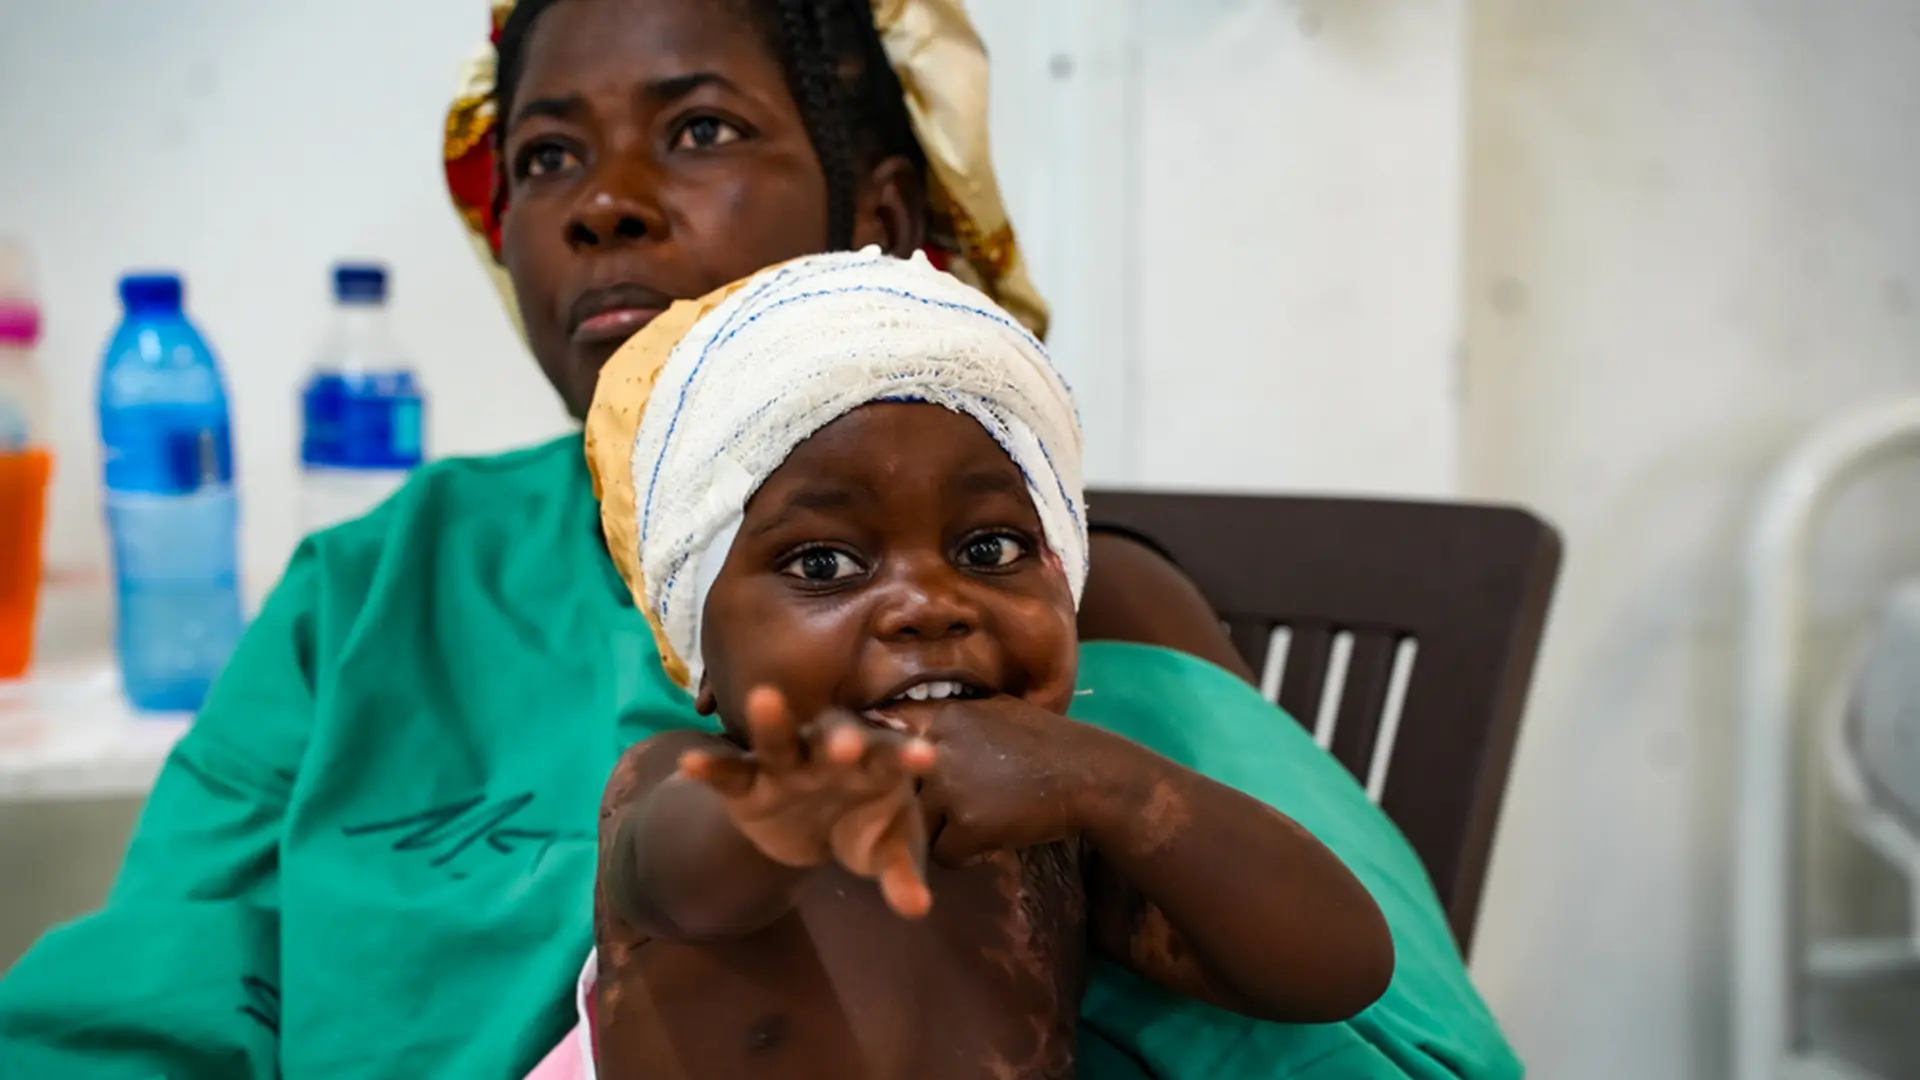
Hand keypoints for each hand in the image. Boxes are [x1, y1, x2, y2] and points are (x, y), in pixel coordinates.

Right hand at [680, 687, 937, 917]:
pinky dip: (711, 766)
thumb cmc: (861, 826)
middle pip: (834, 736)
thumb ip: (900, 874)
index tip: (926, 757)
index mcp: (873, 763)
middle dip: (841, 739)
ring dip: (772, 723)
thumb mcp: (884, 850)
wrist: (812, 829)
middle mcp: (828, 753)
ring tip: (762, 699)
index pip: (892, 756)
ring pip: (778, 740)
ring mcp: (786, 765)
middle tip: (846, 746)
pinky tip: (689, 762)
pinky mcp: (748, 783)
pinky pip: (730, 772)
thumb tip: (918, 910)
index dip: (907, 756)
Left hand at [877, 696, 1113, 866]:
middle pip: (897, 791)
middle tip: (947, 811)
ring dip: (942, 832)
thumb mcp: (995, 712)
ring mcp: (950, 786)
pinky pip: (943, 855)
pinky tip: (993, 840)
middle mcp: (936, 747)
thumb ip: (952, 721)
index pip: (886, 736)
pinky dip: (966, 855)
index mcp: (942, 716)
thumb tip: (907, 722)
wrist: (1090, 775)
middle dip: (918, 804)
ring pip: (917, 826)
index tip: (891, 775)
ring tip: (977, 823)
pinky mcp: (968, 824)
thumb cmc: (1047, 743)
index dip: (887, 761)